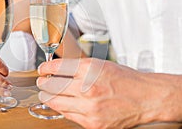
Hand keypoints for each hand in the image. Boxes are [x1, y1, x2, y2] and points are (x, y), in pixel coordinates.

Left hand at [37, 58, 179, 127]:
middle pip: (50, 86)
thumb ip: (76, 67)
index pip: (55, 68)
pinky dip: (62, 108)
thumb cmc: (125, 80)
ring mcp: (89, 108)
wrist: (146, 98)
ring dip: (48, 97)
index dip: (44, 68)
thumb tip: (55, 70)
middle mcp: (87, 88)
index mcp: (89, 69)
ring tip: (49, 93)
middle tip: (42, 82)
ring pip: (55, 103)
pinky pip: (67, 115)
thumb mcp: (99, 64)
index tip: (42, 70)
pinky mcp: (92, 123)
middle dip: (43, 83)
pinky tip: (64, 103)